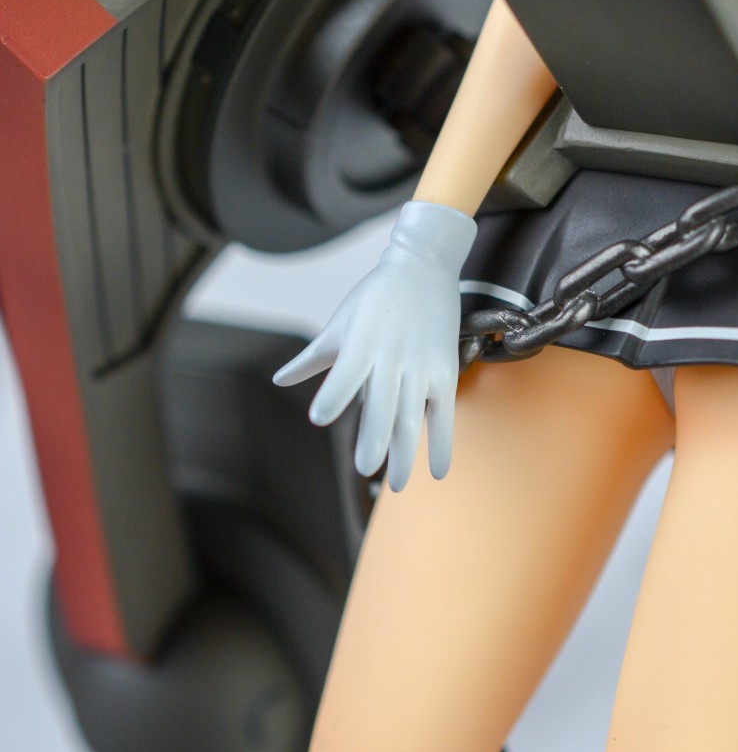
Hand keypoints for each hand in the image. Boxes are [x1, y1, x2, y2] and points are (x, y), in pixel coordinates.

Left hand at [274, 200, 477, 490]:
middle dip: (375, 439)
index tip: (320, 417)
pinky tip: (436, 473)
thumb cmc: (375, 297)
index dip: (334, 394)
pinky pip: (445, 413)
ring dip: (405, 452)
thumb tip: (279, 382)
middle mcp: (391, 356)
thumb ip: (312, 357)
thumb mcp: (341, 323)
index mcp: (361, 342)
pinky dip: (441, 443)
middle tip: (364, 469)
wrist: (424, 265)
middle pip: (383, 404)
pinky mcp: (444, 370)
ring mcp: (420, 365)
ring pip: (413, 415)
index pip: (346, 371)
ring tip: (396, 485)